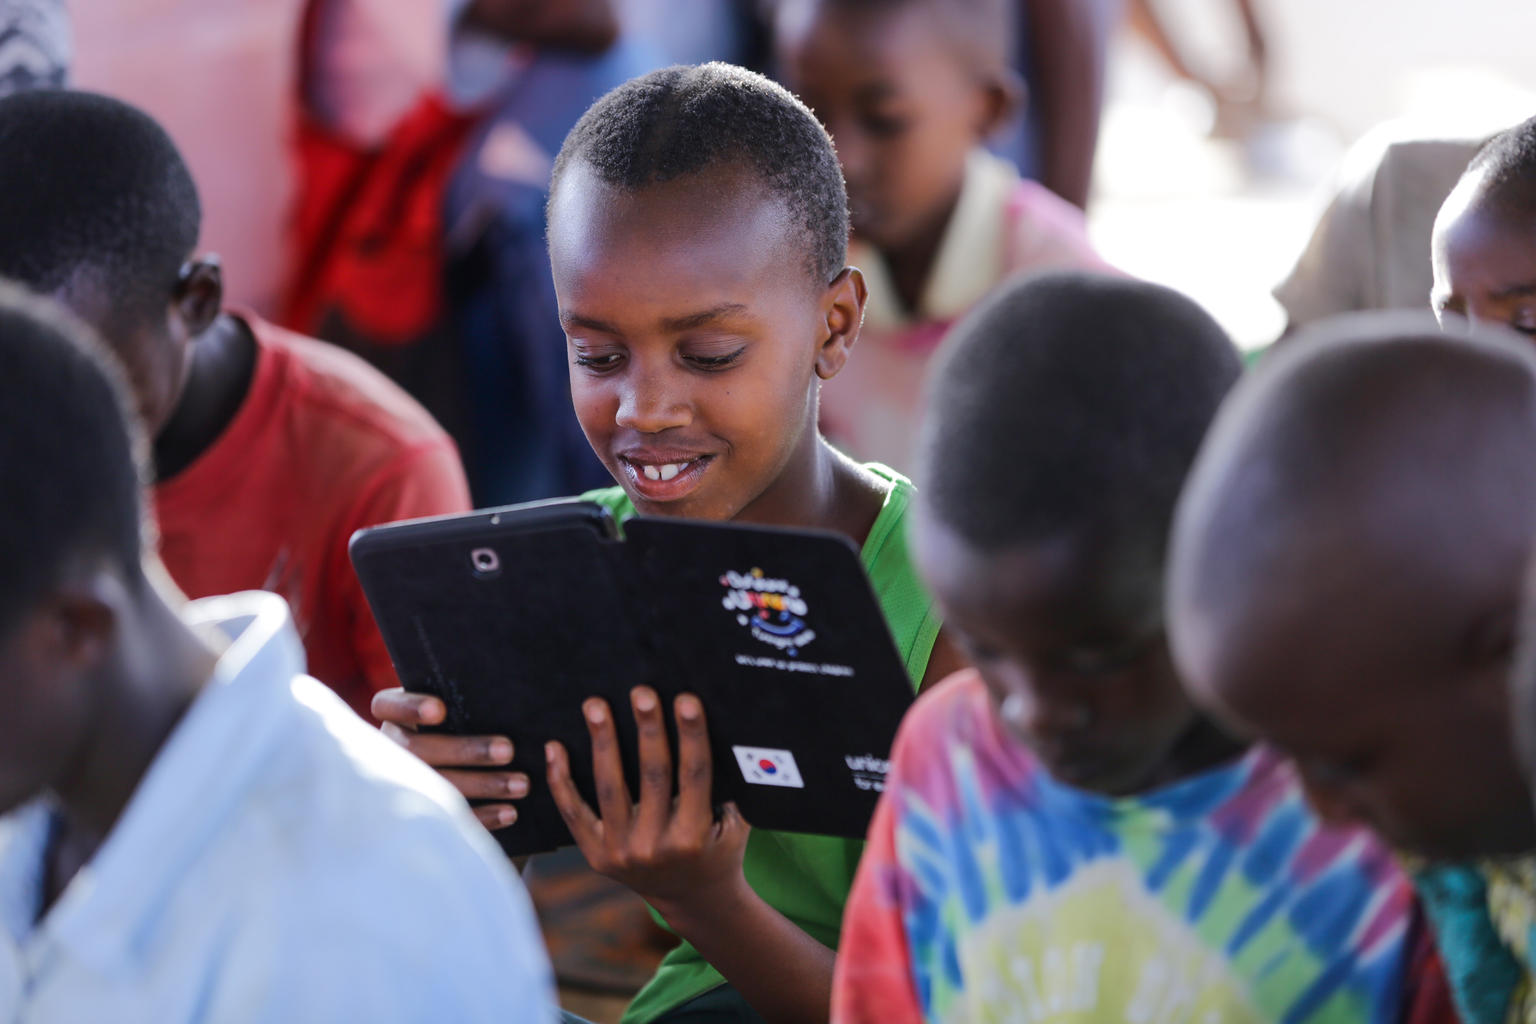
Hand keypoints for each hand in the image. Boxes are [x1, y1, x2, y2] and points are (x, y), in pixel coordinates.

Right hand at [372, 688, 529, 830]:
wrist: (455, 760)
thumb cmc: (462, 718)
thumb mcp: (459, 705)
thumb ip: (471, 700)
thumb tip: (512, 704)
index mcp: (393, 715)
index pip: (387, 706)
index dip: (410, 708)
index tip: (439, 710)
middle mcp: (392, 748)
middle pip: (418, 750)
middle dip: (465, 750)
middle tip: (508, 750)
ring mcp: (404, 782)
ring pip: (436, 784)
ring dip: (482, 784)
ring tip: (521, 784)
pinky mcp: (425, 812)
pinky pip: (449, 817)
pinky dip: (483, 815)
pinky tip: (510, 812)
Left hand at [545, 687, 750, 914]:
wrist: (692, 899)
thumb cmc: (718, 847)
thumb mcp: (736, 823)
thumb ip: (733, 785)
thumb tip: (730, 726)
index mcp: (694, 837)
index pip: (694, 775)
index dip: (691, 736)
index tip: (686, 700)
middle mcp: (655, 847)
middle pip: (651, 776)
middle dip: (647, 730)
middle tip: (641, 692)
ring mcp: (621, 852)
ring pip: (609, 788)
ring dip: (603, 742)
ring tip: (596, 706)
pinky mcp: (595, 855)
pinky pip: (573, 813)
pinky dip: (561, 780)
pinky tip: (555, 747)